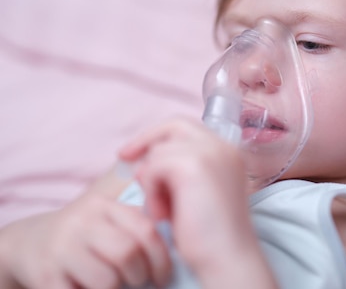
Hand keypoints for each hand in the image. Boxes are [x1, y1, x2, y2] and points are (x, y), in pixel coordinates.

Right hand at [0, 186, 170, 288]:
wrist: (27, 242)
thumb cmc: (82, 237)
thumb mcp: (107, 221)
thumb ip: (136, 228)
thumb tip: (176, 250)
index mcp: (104, 206)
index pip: (145, 230)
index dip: (161, 259)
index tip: (163, 276)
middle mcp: (81, 222)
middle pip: (127, 253)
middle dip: (139, 275)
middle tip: (138, 281)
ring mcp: (61, 248)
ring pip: (107, 280)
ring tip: (112, 285)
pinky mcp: (45, 275)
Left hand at [119, 117, 277, 287]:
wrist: (226, 257)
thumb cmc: (209, 234)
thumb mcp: (197, 192)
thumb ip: (180, 170)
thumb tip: (144, 162)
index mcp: (228, 151)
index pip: (188, 126)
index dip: (159, 135)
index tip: (134, 152)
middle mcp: (223, 146)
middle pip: (175, 124)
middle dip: (146, 139)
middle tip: (123, 157)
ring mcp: (211, 152)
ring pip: (160, 150)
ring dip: (152, 180)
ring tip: (162, 209)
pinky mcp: (195, 165)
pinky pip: (155, 165)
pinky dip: (152, 189)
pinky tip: (163, 213)